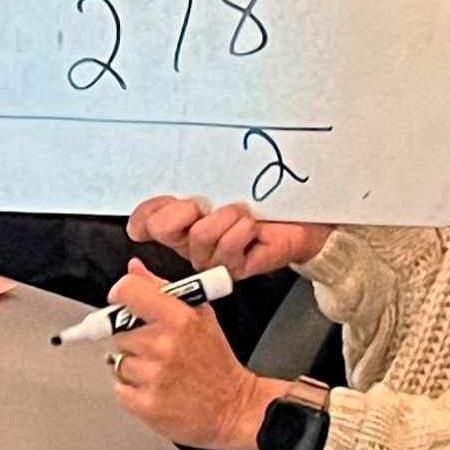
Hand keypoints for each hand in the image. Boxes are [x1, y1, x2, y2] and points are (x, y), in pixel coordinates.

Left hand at [103, 261, 277, 449]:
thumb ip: (163, 290)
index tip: (120, 301)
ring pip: (117, 362)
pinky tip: (156, 388)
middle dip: (133, 338)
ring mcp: (154, 377)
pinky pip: (119, 389)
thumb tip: (135, 270)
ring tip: (160, 371)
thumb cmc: (216, 362)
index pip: (129, 291)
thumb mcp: (200, 316)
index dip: (120, 294)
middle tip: (157, 348)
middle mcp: (163, 346)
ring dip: (133, 366)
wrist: (234, 407)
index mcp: (178, 319)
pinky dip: (132, 391)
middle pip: (119, 332)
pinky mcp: (146, 405)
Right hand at [131, 195, 332, 281]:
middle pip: (162, 231)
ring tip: (242, 213)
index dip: (149, 213)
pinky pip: (227, 251)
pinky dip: (242, 231)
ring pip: (199, 237)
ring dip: (225, 217)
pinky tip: (253, 227)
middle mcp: (191, 241)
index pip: (145, 222)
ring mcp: (211, 258)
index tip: (172, 199)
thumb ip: (191, 182)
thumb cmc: (266, 196)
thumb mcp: (224, 179)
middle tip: (204, 204)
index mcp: (181, 219)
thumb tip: (165, 186)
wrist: (305, 216)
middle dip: (182, 212)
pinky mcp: (234, 269)